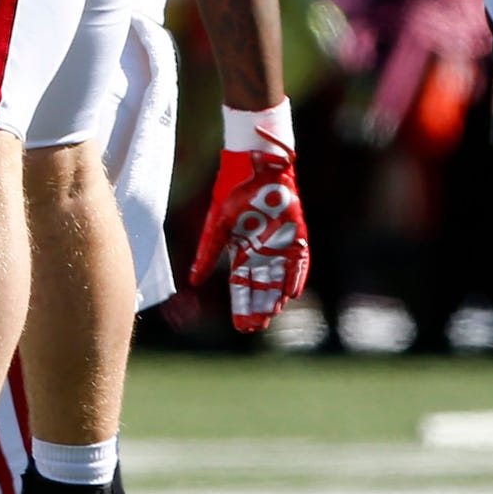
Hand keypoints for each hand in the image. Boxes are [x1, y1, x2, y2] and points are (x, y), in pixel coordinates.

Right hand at [189, 117, 310, 330]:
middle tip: (256, 327)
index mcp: (241, 250)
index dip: (242, 306)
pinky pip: (299, 261)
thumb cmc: (232, 192)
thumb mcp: (216, 227)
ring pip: (279, 278)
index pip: (241, 285)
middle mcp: (262, 251)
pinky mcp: (297, 233)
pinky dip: (296, 276)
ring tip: (271, 315)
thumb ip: (208, 255)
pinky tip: (292, 293)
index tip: (242, 327)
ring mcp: (281, 243)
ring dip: (275, 297)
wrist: (255, 166)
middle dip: (258, 307)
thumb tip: (193, 282)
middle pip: (261, 286)